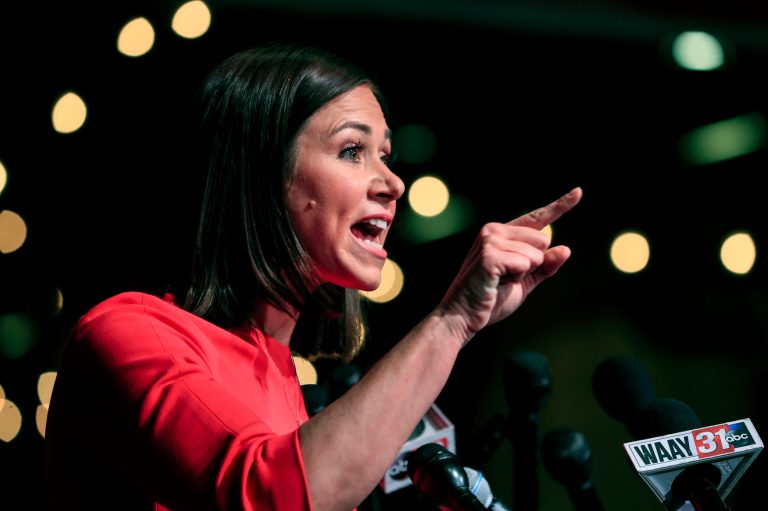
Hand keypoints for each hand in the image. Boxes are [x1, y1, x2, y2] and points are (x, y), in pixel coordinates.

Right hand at [435, 187, 582, 342]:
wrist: (463, 316)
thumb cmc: (491, 299)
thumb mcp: (525, 281)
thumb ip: (545, 266)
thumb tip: (565, 249)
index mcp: (502, 233)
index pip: (537, 218)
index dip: (560, 205)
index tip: (579, 191)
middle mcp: (494, 230)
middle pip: (543, 240)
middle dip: (534, 264)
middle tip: (506, 278)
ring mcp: (490, 240)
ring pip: (536, 254)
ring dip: (524, 273)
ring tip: (499, 281)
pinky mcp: (489, 255)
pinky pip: (525, 263)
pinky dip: (517, 277)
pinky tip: (497, 282)